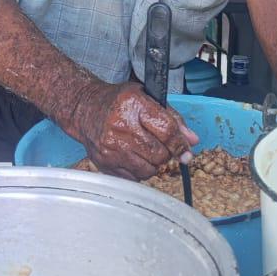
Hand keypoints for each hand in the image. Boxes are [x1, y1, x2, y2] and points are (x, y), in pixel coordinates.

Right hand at [69, 83, 197, 180]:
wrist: (85, 109)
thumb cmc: (118, 101)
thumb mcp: (147, 97)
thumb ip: (172, 118)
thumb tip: (191, 141)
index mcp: (134, 105)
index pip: (167, 131)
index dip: (180, 144)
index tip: (185, 150)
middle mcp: (121, 126)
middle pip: (159, 153)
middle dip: (166, 153)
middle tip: (161, 146)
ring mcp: (111, 147)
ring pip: (148, 170)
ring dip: (153, 164)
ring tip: (146, 151)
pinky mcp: (105, 162)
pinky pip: (134, 178)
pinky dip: (139, 171)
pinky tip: (134, 157)